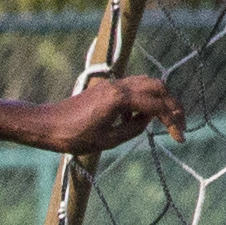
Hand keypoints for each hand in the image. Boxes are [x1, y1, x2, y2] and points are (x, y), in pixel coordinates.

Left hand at [35, 74, 185, 154]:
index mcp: (120, 99)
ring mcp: (112, 84)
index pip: (157, 106)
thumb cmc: (72, 137)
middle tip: (177, 125)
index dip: (173, 122)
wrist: (46, 125)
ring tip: (159, 123)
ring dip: (158, 100)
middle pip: (158, 87)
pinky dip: (141, 100)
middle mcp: (119, 86)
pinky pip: (133, 88)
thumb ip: (133, 130)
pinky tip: (133, 120)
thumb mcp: (106, 141)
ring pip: (147, 84)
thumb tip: (148, 119)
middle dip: (172, 105)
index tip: (179, 139)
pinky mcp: (106, 88)